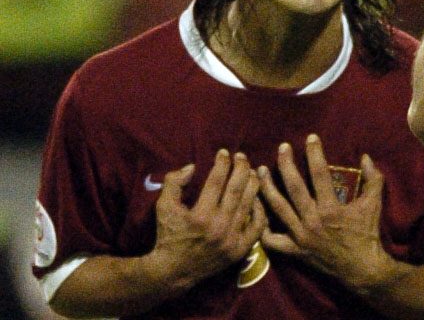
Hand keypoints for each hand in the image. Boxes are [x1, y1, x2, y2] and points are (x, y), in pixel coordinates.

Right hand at [148, 150, 265, 289]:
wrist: (174, 271)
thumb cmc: (168, 235)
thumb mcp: (163, 207)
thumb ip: (174, 183)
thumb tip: (192, 166)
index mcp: (200, 215)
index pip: (216, 181)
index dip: (222, 164)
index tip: (224, 153)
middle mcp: (219, 226)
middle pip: (236, 189)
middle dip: (241, 168)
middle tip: (241, 156)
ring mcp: (232, 239)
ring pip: (249, 204)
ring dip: (253, 184)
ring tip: (252, 171)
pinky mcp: (240, 249)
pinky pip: (257, 225)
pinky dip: (260, 209)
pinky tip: (257, 197)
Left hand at [258, 135, 394, 294]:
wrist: (361, 269)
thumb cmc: (367, 234)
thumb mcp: (374, 204)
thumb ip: (373, 179)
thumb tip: (366, 157)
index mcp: (331, 208)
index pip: (320, 174)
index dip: (315, 153)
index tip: (311, 138)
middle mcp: (312, 220)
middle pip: (293, 188)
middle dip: (286, 164)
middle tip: (282, 147)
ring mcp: (300, 236)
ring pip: (278, 209)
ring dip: (267, 188)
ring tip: (260, 171)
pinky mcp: (294, 250)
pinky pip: (271, 240)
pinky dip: (261, 227)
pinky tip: (257, 210)